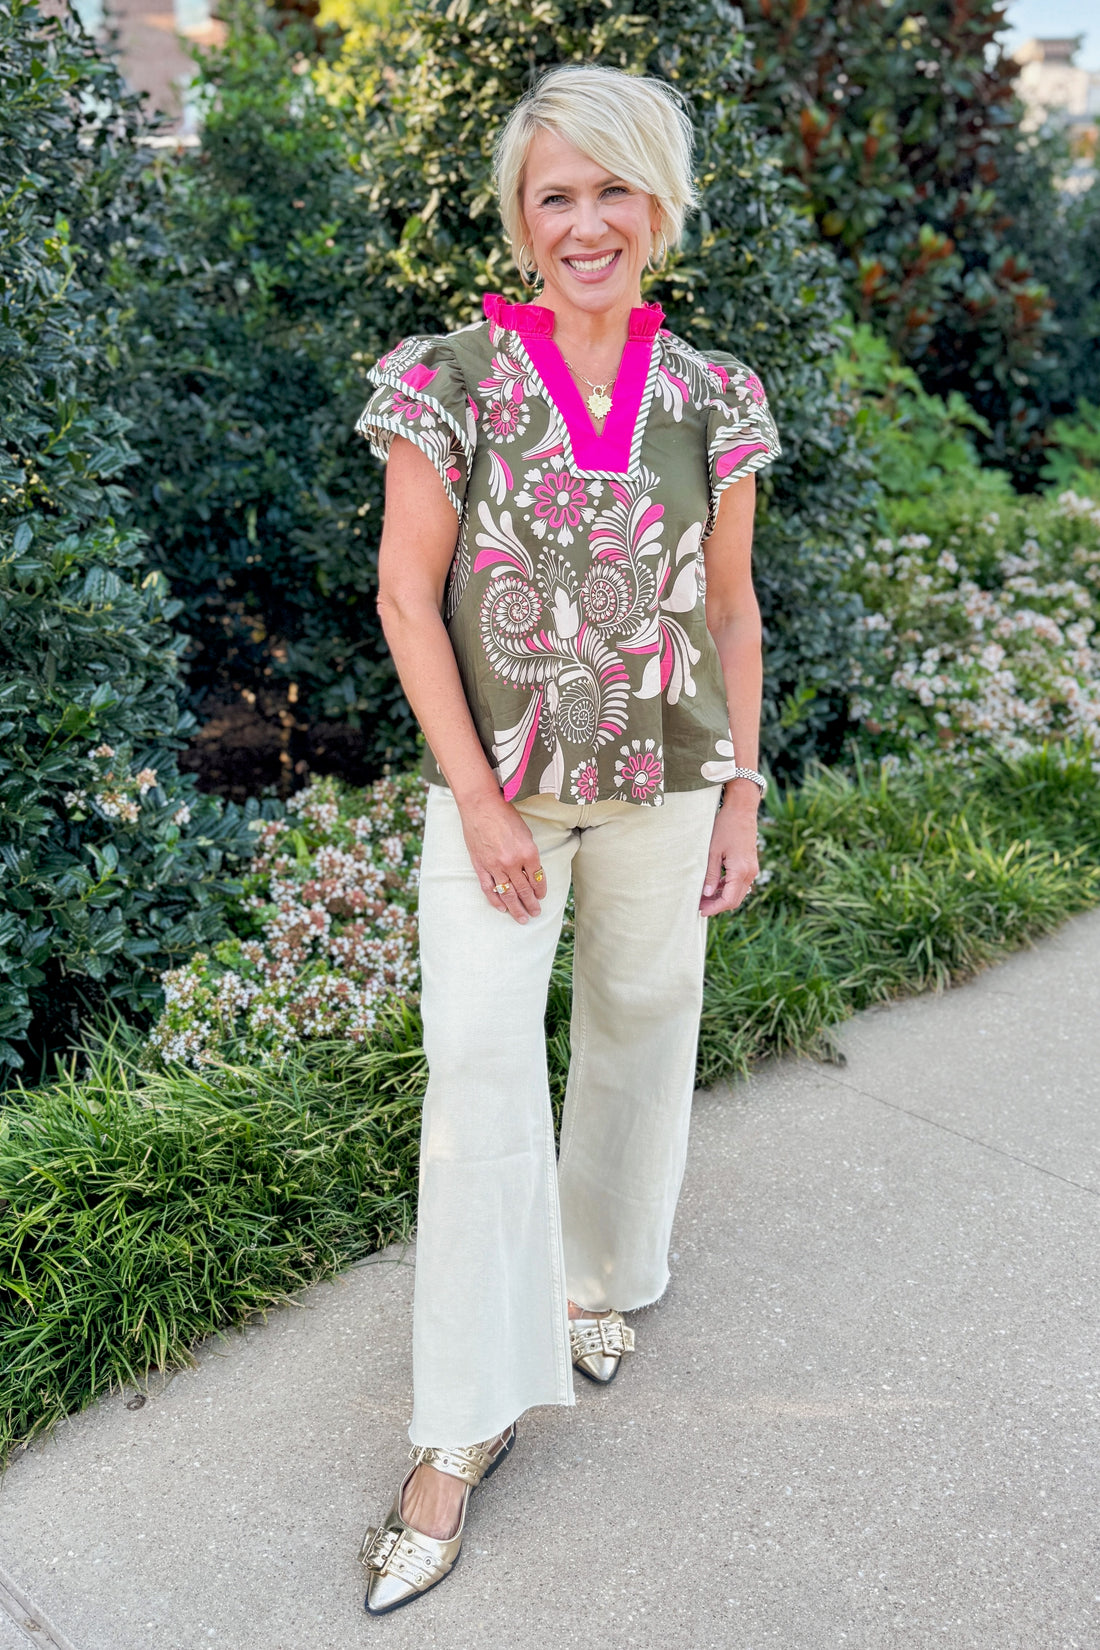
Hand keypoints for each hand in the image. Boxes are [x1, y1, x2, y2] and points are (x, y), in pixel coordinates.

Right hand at [458, 791, 544, 923]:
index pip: (537, 878)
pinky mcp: (481, 866)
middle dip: (531, 904)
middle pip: (524, 890)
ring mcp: (495, 866)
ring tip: (523, 918)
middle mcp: (513, 863)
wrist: (481, 806)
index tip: (541, 897)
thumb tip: (532, 872)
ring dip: (516, 908)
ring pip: (508, 893)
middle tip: (535, 913)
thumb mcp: (526, 833)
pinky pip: (489, 888)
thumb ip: (529, 854)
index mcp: (529, 853)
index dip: (540, 890)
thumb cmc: (505, 815)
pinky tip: (502, 908)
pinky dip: (495, 900)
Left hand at [699, 797, 759, 916]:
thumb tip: (707, 895)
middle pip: (735, 899)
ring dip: (722, 897)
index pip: (729, 900)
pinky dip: (727, 887)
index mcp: (740, 871)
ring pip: (738, 892)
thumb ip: (710, 874)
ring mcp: (752, 869)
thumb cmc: (725, 827)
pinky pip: (740, 883)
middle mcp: (750, 873)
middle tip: (699, 906)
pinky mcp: (750, 864)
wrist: (741, 810)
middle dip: (717, 905)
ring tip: (703, 897)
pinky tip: (713, 885)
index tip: (700, 911)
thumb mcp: (712, 851)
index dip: (714, 909)